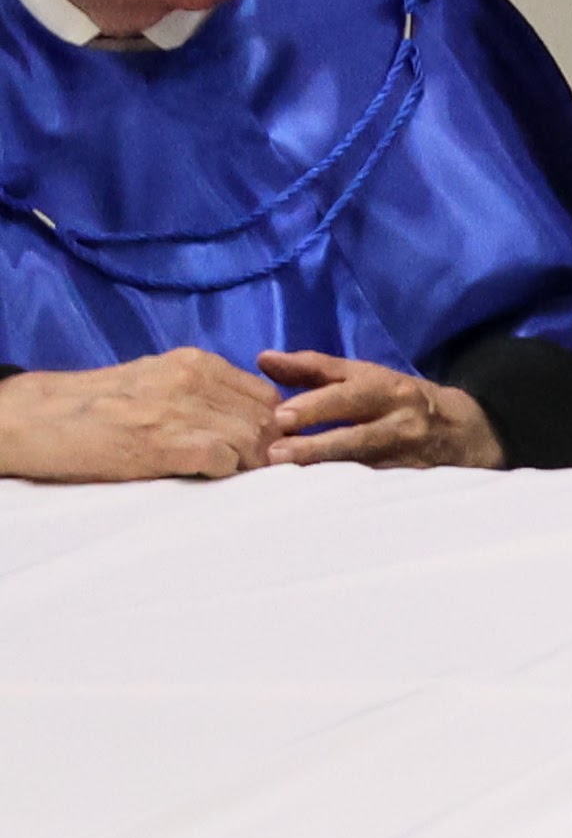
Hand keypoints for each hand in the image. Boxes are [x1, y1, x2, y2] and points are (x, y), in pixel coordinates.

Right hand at [0, 348, 287, 482]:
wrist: (36, 418)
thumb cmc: (94, 406)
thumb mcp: (155, 380)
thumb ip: (199, 391)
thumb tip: (240, 416)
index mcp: (195, 362)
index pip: (264, 394)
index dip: (269, 423)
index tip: (262, 444)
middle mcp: (194, 380)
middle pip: (264, 418)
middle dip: (267, 446)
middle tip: (255, 468)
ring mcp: (180, 411)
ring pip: (251, 439)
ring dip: (250, 462)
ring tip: (233, 475)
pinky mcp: (165, 443)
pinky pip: (223, 459)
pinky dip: (226, 472)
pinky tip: (208, 475)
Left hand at [260, 351, 501, 468]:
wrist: (463, 431)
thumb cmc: (398, 399)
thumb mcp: (366, 377)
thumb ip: (314, 369)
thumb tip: (264, 359)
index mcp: (388, 388)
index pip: (350, 394)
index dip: (316, 405)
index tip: (280, 416)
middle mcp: (400, 421)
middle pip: (357, 435)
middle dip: (317, 445)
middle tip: (276, 453)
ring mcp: (406, 456)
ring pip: (364, 465)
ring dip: (325, 471)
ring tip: (287, 476)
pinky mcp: (408, 482)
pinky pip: (374, 487)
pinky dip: (344, 491)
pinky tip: (316, 497)